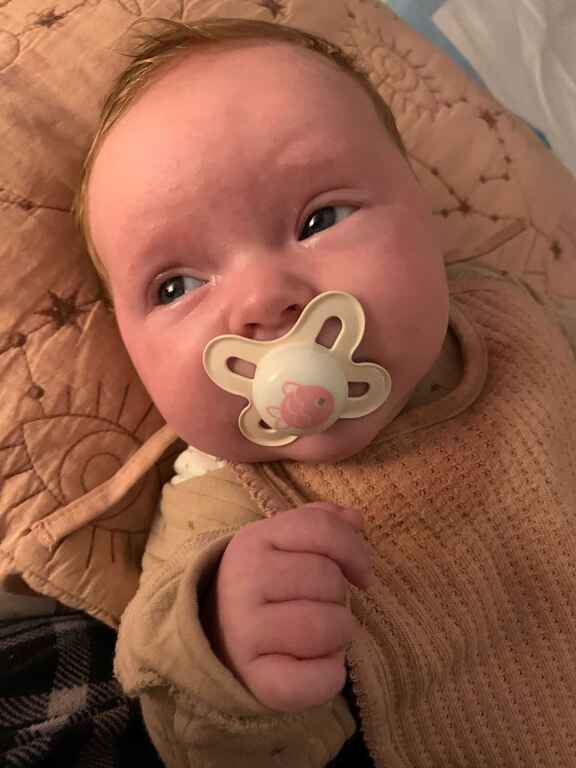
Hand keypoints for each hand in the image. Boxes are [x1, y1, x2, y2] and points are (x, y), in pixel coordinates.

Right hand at [206, 502, 370, 712]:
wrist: (216, 640)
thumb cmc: (267, 587)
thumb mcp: (283, 544)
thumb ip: (321, 523)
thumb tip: (355, 518)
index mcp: (253, 540)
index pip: (322, 528)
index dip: (354, 550)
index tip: (359, 574)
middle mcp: (243, 580)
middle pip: (329, 580)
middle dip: (339, 597)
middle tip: (321, 607)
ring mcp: (244, 629)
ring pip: (327, 627)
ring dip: (339, 635)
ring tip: (320, 636)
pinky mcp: (254, 676)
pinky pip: (316, 678)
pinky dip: (330, 677)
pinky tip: (317, 667)